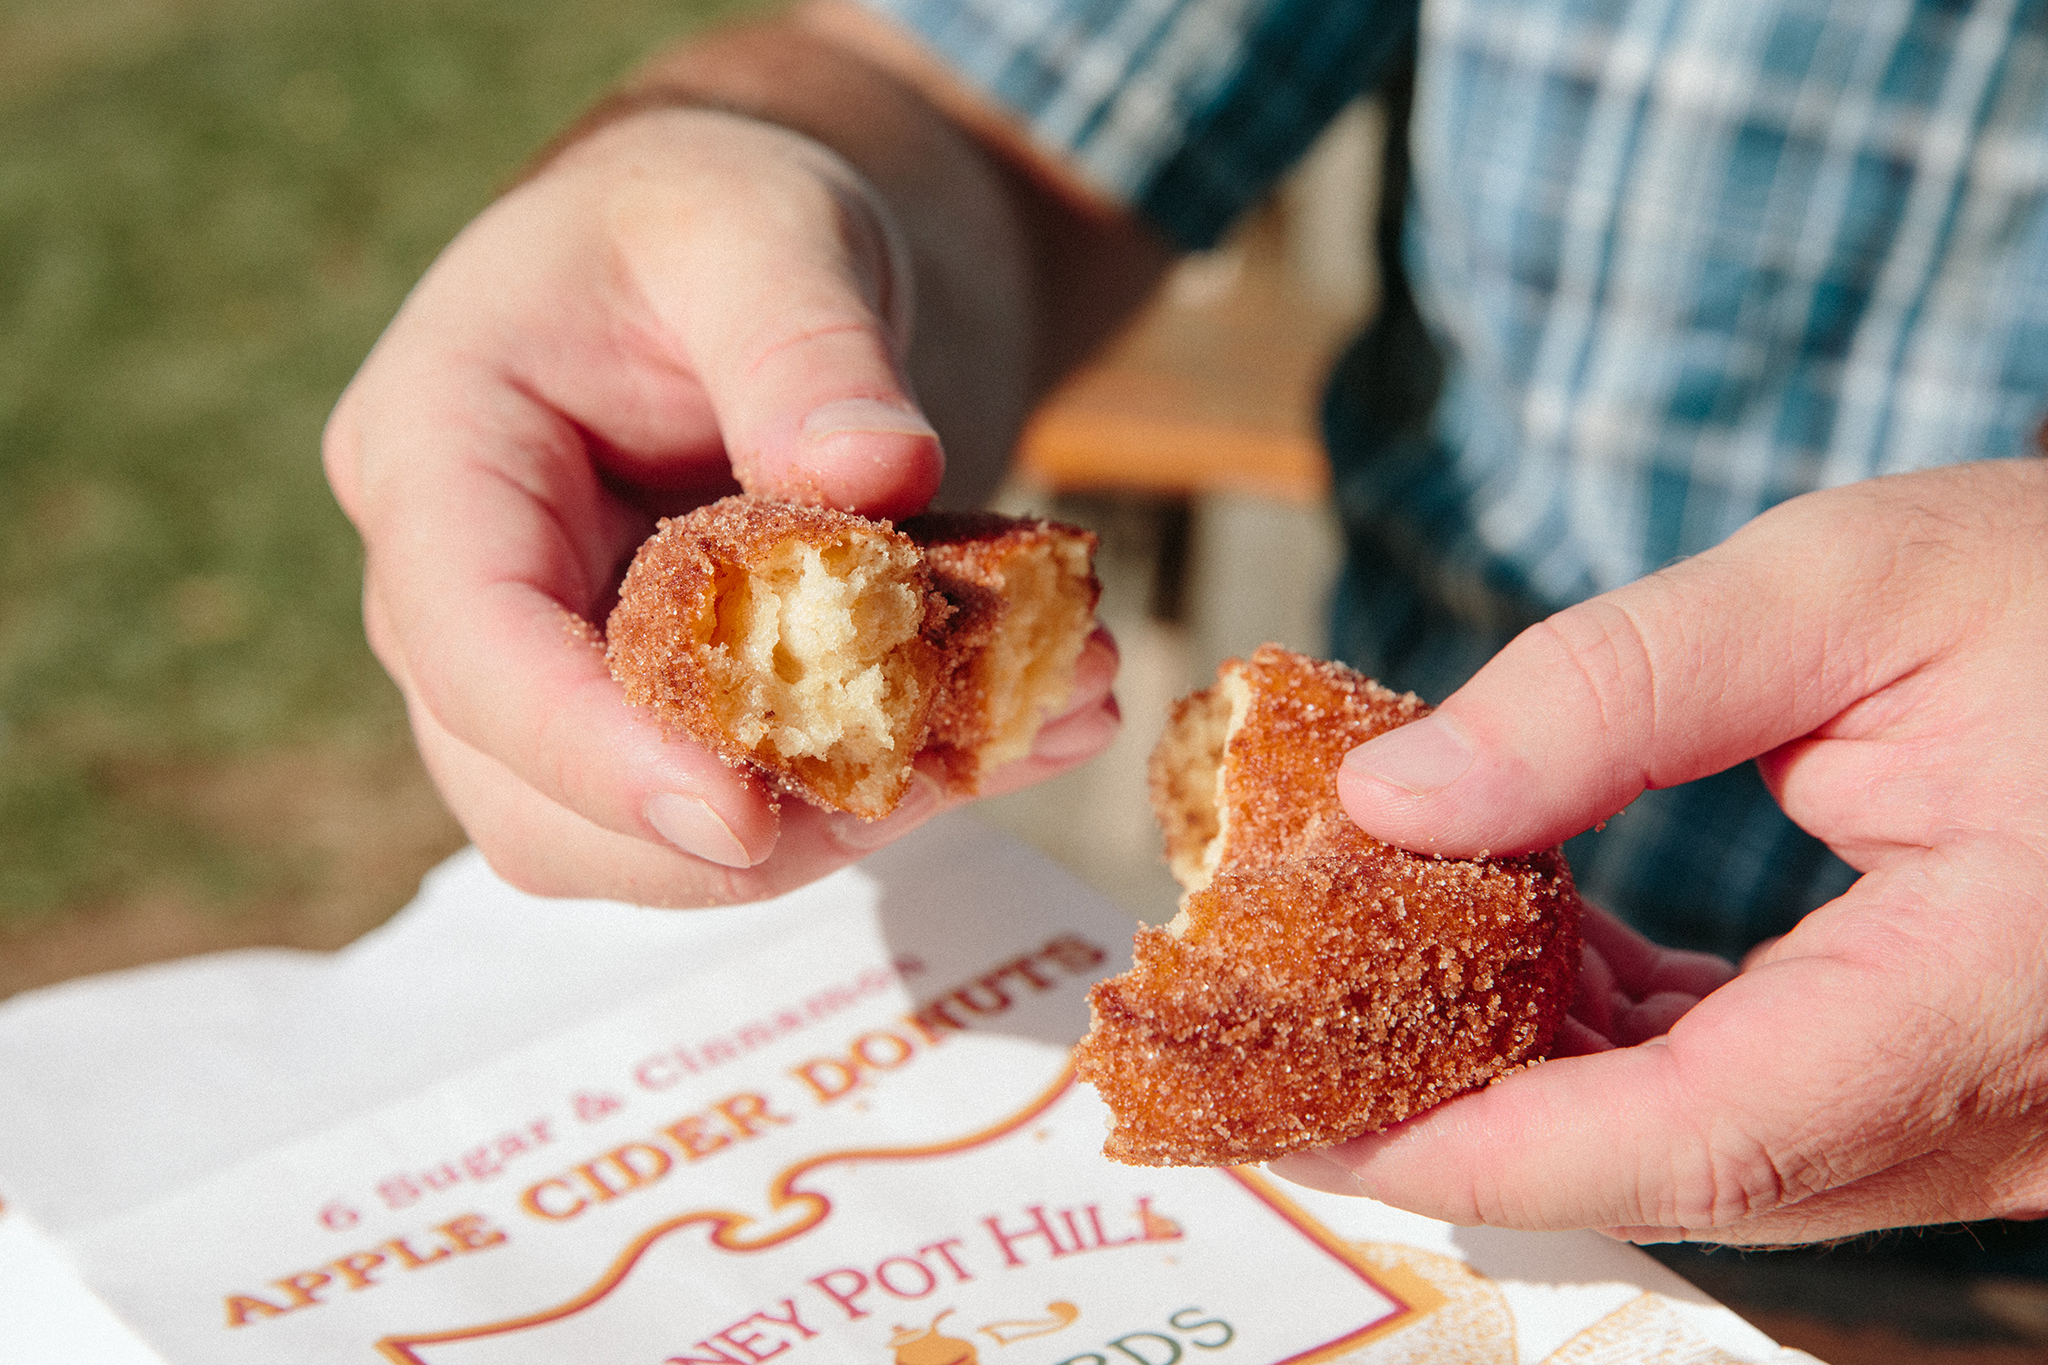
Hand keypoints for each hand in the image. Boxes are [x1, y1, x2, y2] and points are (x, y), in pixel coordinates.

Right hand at [323, 108, 1117, 905]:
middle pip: (537, 793)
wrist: (742, 263)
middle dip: (743, 823)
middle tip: (947, 772)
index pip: (470, 640)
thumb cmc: (717, 211)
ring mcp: (550, 668)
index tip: (744, 815)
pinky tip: (1023, 729)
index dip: (591, 749)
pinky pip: (737, 803)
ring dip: (833, 826)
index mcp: (438, 451)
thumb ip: (804, 343)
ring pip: (638, 839)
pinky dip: (878, 794)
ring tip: (1031, 732)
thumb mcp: (764, 227)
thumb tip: (877, 473)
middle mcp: (463, 592)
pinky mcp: (650, 712)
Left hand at [1272, 459, 2047, 1243]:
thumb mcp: (1850, 588)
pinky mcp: (1959, 1071)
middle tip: (1305, 1040)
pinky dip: (1636, 1039)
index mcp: (1976, 1004)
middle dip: (1471, 1113)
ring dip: (1546, 1070)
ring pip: (1717, 1145)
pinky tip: (1551, 949)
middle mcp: (1994, 1109)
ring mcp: (1983, 1109)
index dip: (1471, 1146)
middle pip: (1679, 1166)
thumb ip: (1611, 691)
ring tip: (1400, 966)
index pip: (1688, 1143)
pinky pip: (1768, 1097)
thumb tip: (1394, 798)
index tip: (1302, 1118)